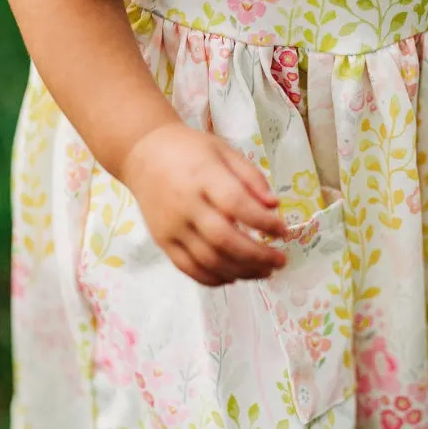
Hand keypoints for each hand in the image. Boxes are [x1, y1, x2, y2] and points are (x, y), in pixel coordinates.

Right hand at [121, 123, 286, 285]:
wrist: (143, 154)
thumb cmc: (190, 150)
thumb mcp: (224, 151)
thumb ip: (251, 178)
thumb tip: (275, 206)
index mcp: (204, 176)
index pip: (237, 204)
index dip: (264, 222)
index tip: (284, 231)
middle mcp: (186, 205)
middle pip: (224, 240)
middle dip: (258, 255)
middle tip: (280, 260)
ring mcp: (172, 227)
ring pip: (209, 260)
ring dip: (241, 271)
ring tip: (264, 271)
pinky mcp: (162, 241)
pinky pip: (189, 268)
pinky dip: (214, 278)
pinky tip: (234, 276)